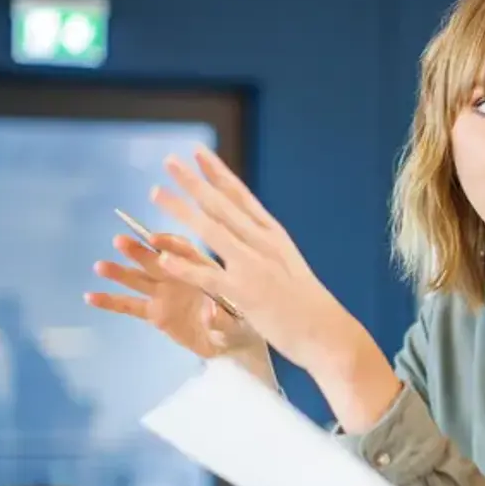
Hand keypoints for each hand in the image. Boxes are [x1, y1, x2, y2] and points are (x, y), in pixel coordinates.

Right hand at [86, 231, 260, 358]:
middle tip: (120, 241)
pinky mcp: (154, 313)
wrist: (232, 340)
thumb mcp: (236, 323)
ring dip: (120, 272)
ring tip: (100, 266)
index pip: (184, 251)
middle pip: (156, 259)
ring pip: (139, 279)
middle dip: (139, 250)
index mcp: (202, 270)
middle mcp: (179, 276)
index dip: (169, 244)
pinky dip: (110, 301)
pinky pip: (129, 306)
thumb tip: (210, 312)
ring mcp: (164, 293)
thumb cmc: (239, 322)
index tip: (154, 239)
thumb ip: (223, 318)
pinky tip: (90, 297)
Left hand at [146, 145, 381, 380]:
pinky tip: (163, 255)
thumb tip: (249, 235)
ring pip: (211, 230)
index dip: (218, 173)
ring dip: (181, 210)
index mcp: (274, 236)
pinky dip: (184, 266)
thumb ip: (266, 248)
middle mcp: (264, 244)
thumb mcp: (290, 265)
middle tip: (169, 161)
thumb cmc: (309, 305)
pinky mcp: (245, 293)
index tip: (198, 153)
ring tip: (156, 193)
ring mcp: (254, 267)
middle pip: (222, 205)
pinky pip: (208, 275)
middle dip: (194, 181)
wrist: (328, 332)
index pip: (242, 197)